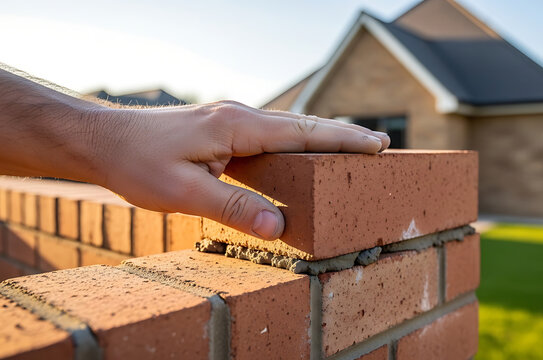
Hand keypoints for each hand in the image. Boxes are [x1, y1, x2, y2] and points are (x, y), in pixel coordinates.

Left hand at [92, 101, 389, 239]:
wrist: (103, 141)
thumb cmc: (138, 163)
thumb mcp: (183, 193)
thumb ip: (233, 207)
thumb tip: (278, 226)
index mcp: (237, 126)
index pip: (303, 133)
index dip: (343, 140)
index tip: (377, 146)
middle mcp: (239, 117)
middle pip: (303, 126)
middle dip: (342, 137)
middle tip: (379, 148)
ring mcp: (231, 120)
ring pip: (288, 128)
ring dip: (322, 138)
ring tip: (353, 150)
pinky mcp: (223, 129)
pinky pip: (271, 135)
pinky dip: (297, 143)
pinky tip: (304, 155)